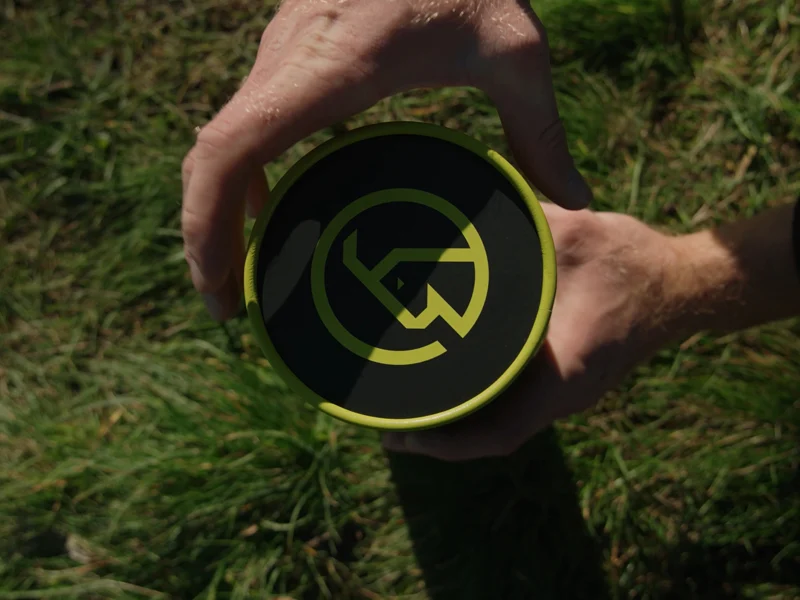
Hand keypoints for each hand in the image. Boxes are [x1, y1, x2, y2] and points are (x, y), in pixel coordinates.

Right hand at [181, 0, 592, 320]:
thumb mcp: (515, 53)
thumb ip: (540, 134)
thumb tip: (574, 207)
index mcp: (330, 70)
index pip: (228, 150)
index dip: (206, 228)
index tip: (221, 291)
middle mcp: (287, 61)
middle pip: (209, 161)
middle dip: (205, 239)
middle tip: (234, 308)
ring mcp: (281, 53)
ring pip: (219, 141)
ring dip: (219, 210)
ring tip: (247, 274)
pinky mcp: (291, 51)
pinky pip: (244, 122)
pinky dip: (244, 176)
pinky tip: (277, 212)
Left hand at [382, 202, 678, 460]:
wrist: (682, 285)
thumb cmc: (635, 263)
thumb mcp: (578, 234)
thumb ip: (525, 224)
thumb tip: (469, 200)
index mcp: (564, 375)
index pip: (498, 431)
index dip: (444, 442)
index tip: (398, 437)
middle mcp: (563, 396)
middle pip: (489, 430)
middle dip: (437, 433)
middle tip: (386, 417)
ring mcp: (565, 393)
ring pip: (500, 419)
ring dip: (456, 416)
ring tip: (406, 400)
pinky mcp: (564, 379)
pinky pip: (512, 400)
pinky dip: (478, 396)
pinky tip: (449, 375)